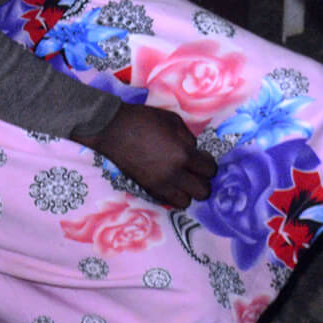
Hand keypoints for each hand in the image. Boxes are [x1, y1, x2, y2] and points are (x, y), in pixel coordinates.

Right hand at [75, 101, 215, 208]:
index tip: (202, 158)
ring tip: (183, 179)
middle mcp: (174, 174)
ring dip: (188, 191)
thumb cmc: (144, 120)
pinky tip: (170, 182)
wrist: (113, 130)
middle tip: (196, 171)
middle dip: (203, 181)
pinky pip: (168, 201)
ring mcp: (159, 185)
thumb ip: (189, 138)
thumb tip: (195, 151)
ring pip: (186, 202)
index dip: (209, 164)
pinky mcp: (147, 189)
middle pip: (202, 192)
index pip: (209, 170)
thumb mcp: (174, 121)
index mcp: (183, 155)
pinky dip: (173, 195)